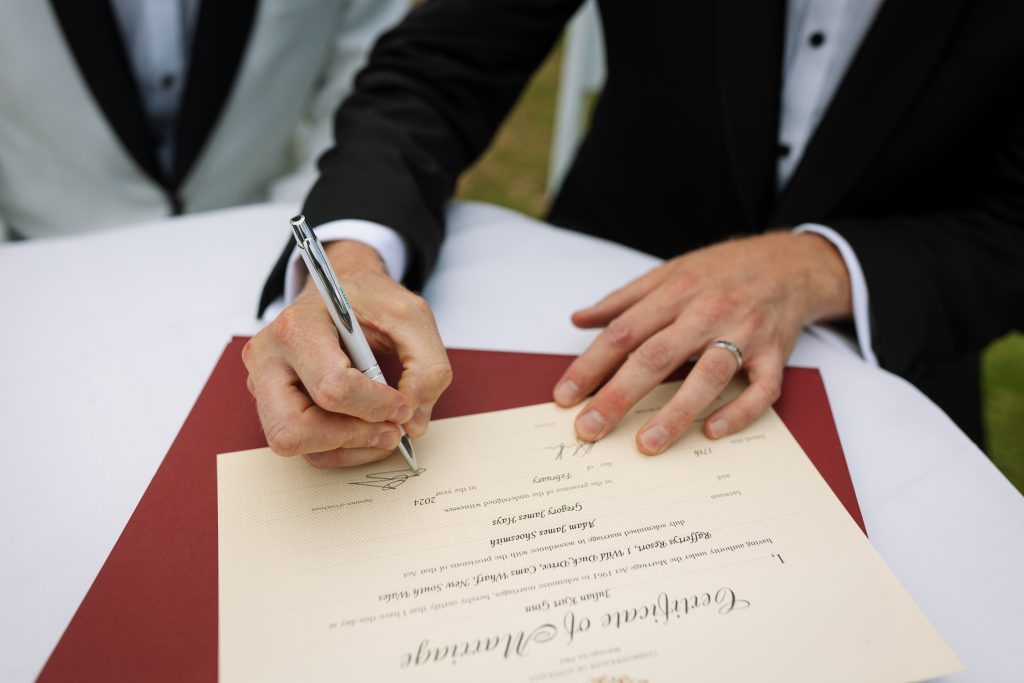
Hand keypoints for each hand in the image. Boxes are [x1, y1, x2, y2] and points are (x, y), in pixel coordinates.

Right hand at [243, 241, 451, 467]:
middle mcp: (268, 358)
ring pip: (295, 444)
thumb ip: (428, 367)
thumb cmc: (370, 301)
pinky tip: (367, 429)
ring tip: (383, 428)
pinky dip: (342, 450)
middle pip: (294, 428)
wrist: (340, 291)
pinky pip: (304, 448)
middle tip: (390, 428)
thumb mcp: (411, 317)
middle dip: (351, 436)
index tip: (404, 405)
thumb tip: (414, 424)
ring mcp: (263, 385)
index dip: (376, 406)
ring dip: (349, 446)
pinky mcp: (273, 405)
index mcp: (297, 327)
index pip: (332, 386)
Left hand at [551, 231, 851, 453]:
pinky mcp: (776, 355)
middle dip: (618, 395)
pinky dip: (739, 411)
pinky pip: (762, 390)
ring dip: (675, 412)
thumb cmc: (722, 271)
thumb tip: (578, 319)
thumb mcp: (669, 272)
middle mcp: (707, 313)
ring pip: (708, 375)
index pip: (623, 332)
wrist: (791, 262)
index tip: (565, 396)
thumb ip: (623, 299)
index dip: (590, 365)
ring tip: (646, 444)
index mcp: (675, 293)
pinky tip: (711, 432)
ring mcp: (744, 334)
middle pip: (656, 356)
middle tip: (589, 429)